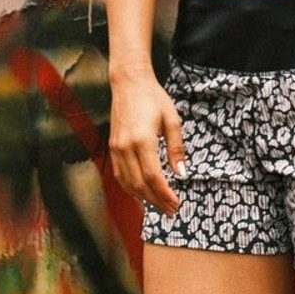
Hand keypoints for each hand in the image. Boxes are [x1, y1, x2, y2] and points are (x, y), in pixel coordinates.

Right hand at [109, 71, 184, 216]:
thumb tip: (182, 173)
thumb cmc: (153, 98)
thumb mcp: (172, 120)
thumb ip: (176, 149)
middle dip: (156, 201)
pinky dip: (130, 188)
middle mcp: (126, 146)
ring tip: (159, 205)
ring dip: (143, 198)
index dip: (165, 194)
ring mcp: (116, 147)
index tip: (176, 204)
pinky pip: (119, 175)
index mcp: (143, 140)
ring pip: (127, 183)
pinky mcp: (112, 146)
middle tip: (171, 210)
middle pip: (139, 184)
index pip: (153, 176)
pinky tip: (141, 193)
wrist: (129, 82)